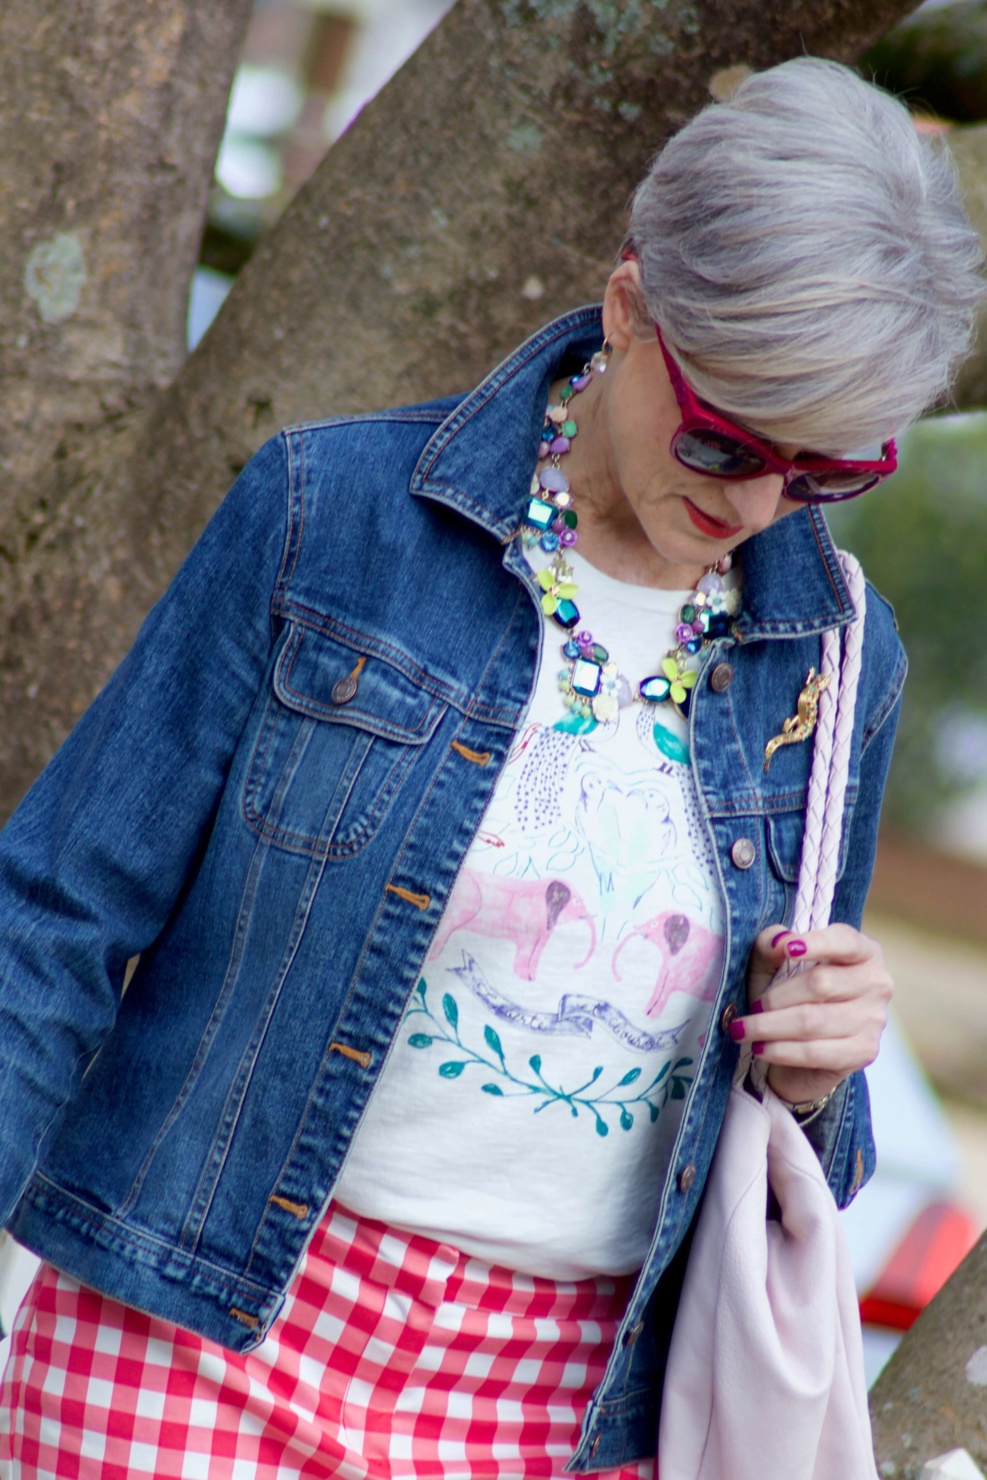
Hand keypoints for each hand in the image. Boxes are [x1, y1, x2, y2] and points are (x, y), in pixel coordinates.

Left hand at [732, 924, 892, 1106]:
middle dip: (774, 997)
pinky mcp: (864, 1052)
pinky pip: (815, 1051)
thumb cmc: (788, 995)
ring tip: (743, 1030)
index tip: (787, 948)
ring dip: (769, 1027)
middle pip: (820, 983)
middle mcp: (876, 983)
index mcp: (863, 951)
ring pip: (812, 1021)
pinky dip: (781, 1050)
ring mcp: (874, 1020)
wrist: (801, 1048)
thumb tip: (780, 942)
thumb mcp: (773, 963)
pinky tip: (760, 1048)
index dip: (817, 943)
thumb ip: (773, 944)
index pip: (844, 941)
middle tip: (748, 1008)